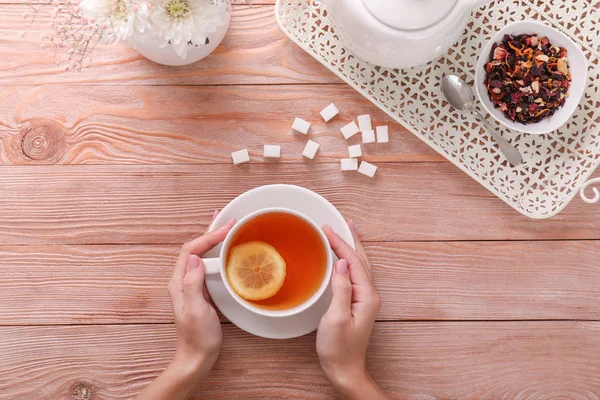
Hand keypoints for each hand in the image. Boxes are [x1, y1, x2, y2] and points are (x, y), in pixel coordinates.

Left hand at [168, 216, 235, 376]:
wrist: (196, 358)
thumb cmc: (197, 337)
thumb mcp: (196, 310)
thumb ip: (193, 284)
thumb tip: (196, 258)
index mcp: (179, 282)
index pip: (191, 250)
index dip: (208, 236)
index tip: (227, 228)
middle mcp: (184, 281)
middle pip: (195, 248)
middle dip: (210, 231)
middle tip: (227, 218)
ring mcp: (193, 286)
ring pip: (202, 255)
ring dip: (213, 239)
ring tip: (226, 226)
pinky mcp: (202, 292)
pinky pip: (209, 266)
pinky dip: (217, 253)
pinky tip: (226, 251)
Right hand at [317, 222, 385, 399]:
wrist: (345, 370)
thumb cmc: (339, 348)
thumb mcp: (336, 318)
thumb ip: (341, 289)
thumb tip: (341, 263)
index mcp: (366, 296)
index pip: (353, 261)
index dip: (340, 243)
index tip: (326, 228)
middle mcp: (369, 295)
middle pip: (361, 260)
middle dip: (350, 239)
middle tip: (342, 221)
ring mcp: (365, 299)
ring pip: (359, 266)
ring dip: (352, 247)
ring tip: (346, 231)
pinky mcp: (358, 304)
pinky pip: (354, 275)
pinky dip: (349, 261)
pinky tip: (343, 259)